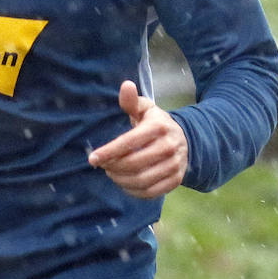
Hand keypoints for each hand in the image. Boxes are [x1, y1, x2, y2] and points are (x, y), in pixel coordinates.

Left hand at [88, 80, 188, 198]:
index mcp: (158, 127)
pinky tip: (124, 184)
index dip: (109, 152)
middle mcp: (169, 146)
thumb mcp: (145, 108)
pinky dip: (134, 191)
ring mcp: (175, 165)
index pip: (129, 142)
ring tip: (112, 174)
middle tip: (103, 166)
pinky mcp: (176, 180)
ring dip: (121, 180)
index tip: (93, 159)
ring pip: (142, 180)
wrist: (184, 139)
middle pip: (134, 163)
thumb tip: (126, 85)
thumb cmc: (156, 123)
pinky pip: (151, 192)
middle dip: (113, 167)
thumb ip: (132, 101)